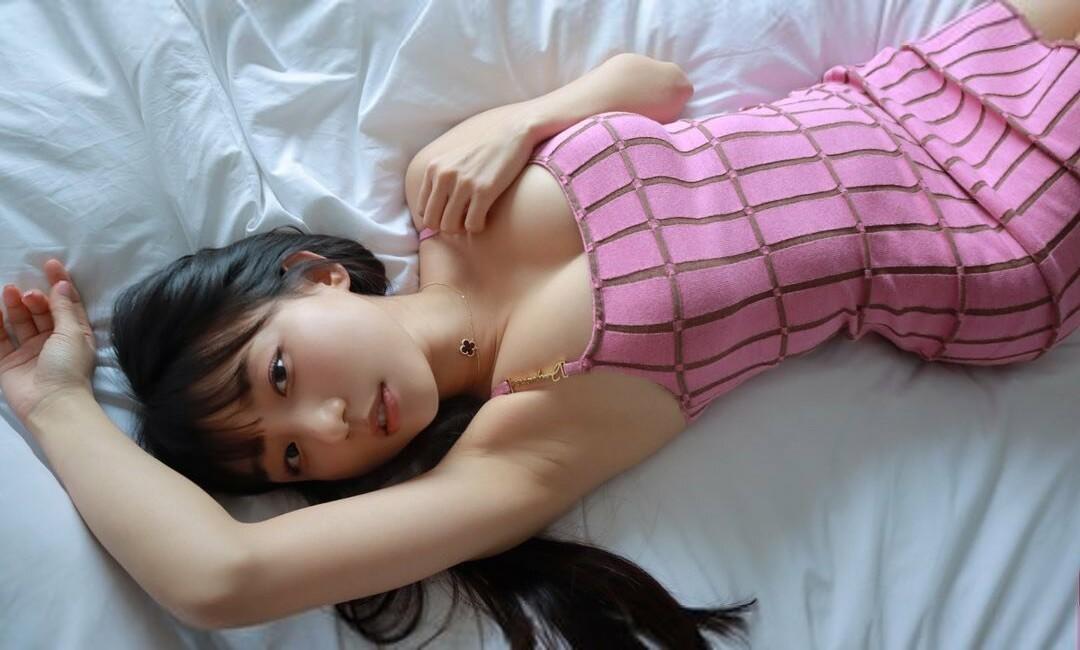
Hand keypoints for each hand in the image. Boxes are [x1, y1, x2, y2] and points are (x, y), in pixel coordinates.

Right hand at [0, 259, 95, 422]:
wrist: (51, 405)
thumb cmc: (69, 368)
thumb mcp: (72, 334)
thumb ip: (64, 309)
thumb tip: (63, 285)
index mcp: (74, 334)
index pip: (66, 303)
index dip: (59, 283)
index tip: (51, 263)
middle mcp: (52, 341)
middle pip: (42, 311)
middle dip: (35, 297)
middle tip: (28, 292)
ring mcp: (29, 352)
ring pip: (20, 322)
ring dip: (15, 305)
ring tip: (10, 291)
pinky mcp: (9, 362)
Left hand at [416, 112, 534, 234]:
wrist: (512, 133)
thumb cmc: (484, 150)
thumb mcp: (452, 159)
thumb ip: (440, 177)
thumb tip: (434, 207)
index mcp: (434, 168)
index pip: (422, 209)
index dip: (437, 217)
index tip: (452, 214)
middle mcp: (444, 175)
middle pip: (432, 221)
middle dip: (446, 227)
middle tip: (462, 221)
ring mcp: (463, 183)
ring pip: (449, 227)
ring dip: (461, 229)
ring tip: (473, 219)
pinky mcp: (484, 190)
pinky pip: (472, 225)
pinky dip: (477, 227)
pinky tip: (485, 218)